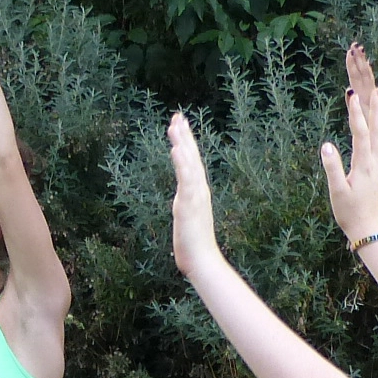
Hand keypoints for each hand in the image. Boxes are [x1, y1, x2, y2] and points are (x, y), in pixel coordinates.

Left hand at [167, 113, 217, 267]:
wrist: (203, 261)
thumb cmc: (194, 245)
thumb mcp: (187, 220)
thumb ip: (186, 208)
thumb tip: (183, 206)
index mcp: (197, 193)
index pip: (191, 164)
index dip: (186, 145)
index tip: (180, 127)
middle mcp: (199, 190)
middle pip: (191, 158)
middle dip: (184, 136)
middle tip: (178, 116)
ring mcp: (195, 196)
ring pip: (189, 164)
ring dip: (182, 143)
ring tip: (175, 125)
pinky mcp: (189, 203)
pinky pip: (185, 179)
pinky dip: (181, 163)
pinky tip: (175, 149)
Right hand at [319, 44, 377, 239]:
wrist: (368, 230)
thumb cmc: (349, 213)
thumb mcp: (336, 191)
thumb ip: (332, 168)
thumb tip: (327, 146)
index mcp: (363, 165)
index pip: (361, 133)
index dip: (356, 113)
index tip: (351, 96)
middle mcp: (376, 163)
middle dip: (376, 109)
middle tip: (375, 89)